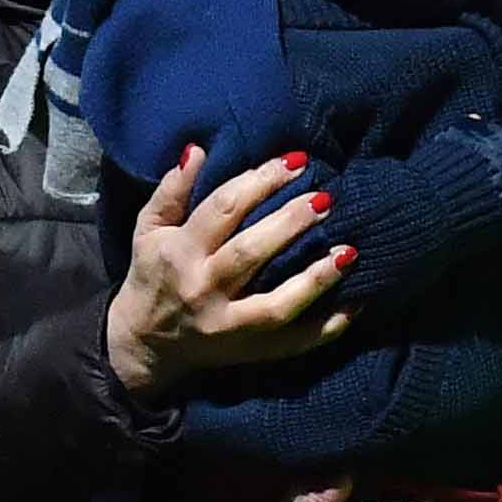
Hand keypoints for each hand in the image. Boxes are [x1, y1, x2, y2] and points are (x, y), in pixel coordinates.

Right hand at [106, 142, 349, 397]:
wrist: (145, 344)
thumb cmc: (154, 274)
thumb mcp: (148, 229)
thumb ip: (171, 190)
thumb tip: (198, 150)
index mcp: (179, 252)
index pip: (223, 209)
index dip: (261, 181)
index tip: (297, 161)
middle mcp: (204, 289)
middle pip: (251, 252)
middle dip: (291, 223)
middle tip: (326, 198)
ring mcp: (229, 325)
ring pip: (277, 305)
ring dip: (315, 279)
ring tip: (349, 251)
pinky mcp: (250, 351)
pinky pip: (294, 343)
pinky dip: (327, 328)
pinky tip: (356, 305)